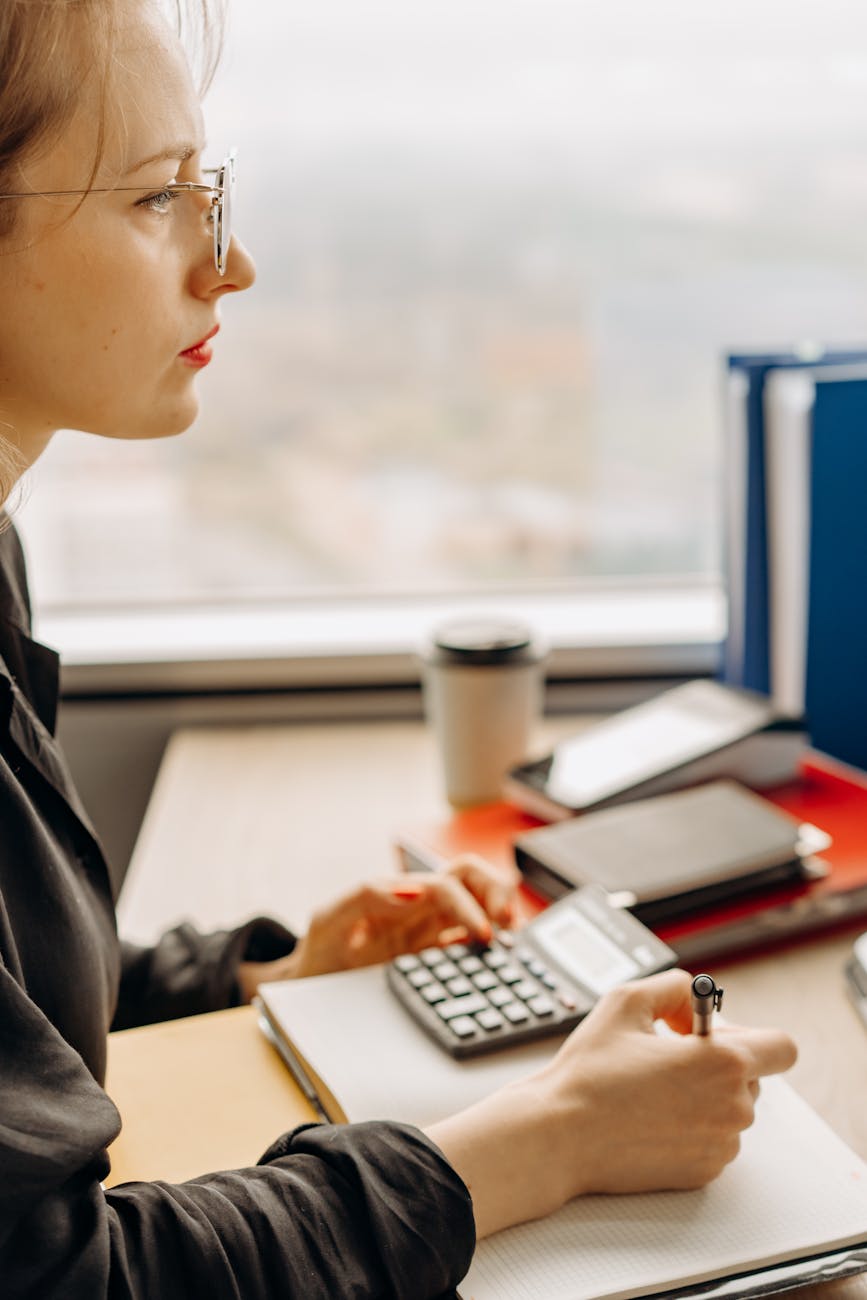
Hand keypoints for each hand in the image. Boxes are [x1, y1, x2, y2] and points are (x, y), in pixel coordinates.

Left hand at [236, 855, 518, 996]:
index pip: (448, 885)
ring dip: (501, 914)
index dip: (471, 905)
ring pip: (479, 906)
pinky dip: (492, 946)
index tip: (482, 934)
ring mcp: (430, 933)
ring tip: (514, 938)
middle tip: (509, 924)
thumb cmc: (319, 951)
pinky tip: (501, 961)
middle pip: (472, 879)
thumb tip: (410, 892)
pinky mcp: (433, 960)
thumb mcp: (328, 920)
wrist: (308, 988)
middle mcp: (421, 909)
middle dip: (497, 892)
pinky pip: (470, 944)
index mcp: (401, 894)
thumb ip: (364, 897)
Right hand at [427, 968, 796, 1238]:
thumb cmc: (590, 1071)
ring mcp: (720, 1145)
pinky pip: (712, 1140)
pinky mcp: (703, 1173)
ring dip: (703, 1097)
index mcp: (723, 1062)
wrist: (560, 1135)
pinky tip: (650, 1118)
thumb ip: (674, 986)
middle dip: (718, 1065)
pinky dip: (691, 1128)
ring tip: (652, 1090)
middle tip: (669, 1058)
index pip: (781, 1047)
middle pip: (753, 1078)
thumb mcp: (626, 1000)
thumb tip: (695, 999)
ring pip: (731, 1111)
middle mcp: (733, 1108)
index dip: (753, 1036)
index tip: (721, 1035)